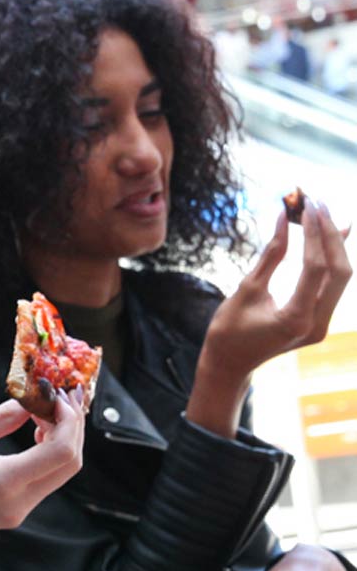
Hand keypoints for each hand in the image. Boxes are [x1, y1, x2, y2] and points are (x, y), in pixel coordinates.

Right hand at [0, 394, 85, 549]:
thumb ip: (1, 418)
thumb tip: (31, 400)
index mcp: (3, 481)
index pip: (62, 451)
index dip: (68, 419)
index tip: (55, 394)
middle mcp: (18, 502)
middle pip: (70, 463)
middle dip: (73, 426)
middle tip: (61, 396)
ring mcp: (18, 512)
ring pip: (61, 473)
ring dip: (63, 440)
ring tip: (47, 410)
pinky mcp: (14, 514)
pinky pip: (45, 481)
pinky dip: (49, 455)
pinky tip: (37, 433)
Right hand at [194, 199, 350, 415]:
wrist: (229, 364)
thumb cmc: (228, 331)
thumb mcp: (246, 290)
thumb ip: (270, 255)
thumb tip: (284, 218)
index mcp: (296, 319)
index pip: (315, 269)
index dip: (313, 234)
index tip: (306, 208)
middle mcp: (317, 324)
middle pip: (339, 271)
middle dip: (330, 235)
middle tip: (317, 205)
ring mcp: (322, 324)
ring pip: (342, 277)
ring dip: (335, 244)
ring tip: (325, 212)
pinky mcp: (320, 319)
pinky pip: (335, 284)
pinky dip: (333, 258)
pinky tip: (336, 233)